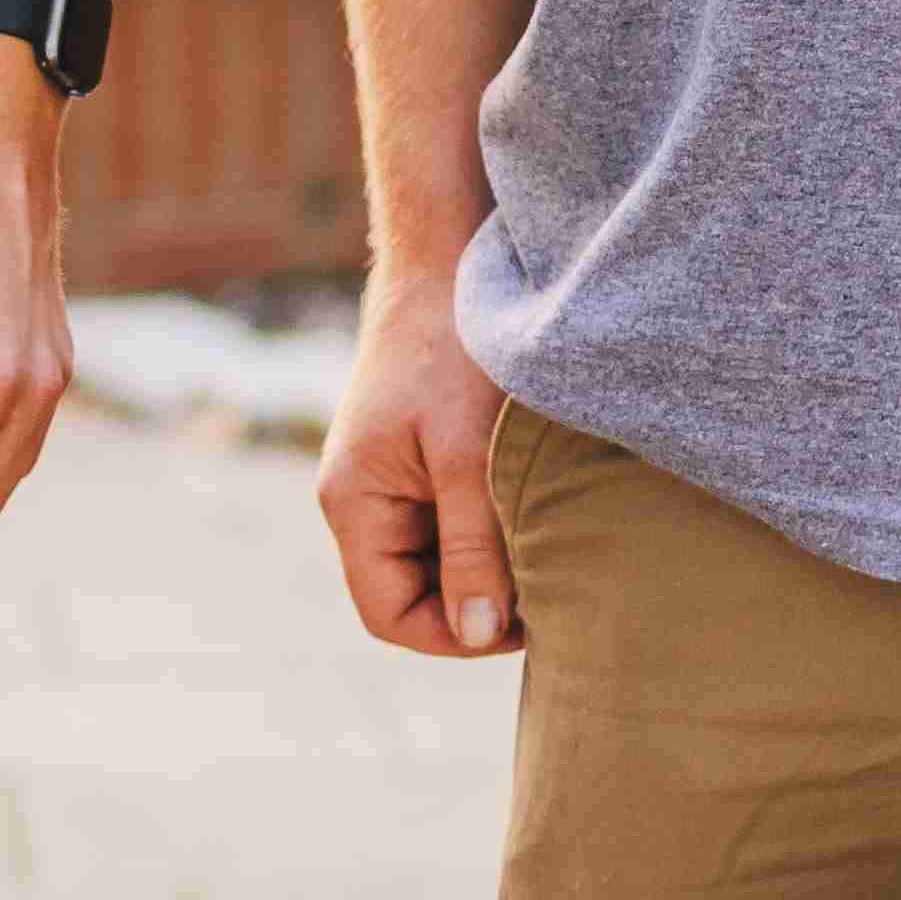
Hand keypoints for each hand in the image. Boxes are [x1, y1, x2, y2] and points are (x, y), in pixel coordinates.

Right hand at [318, 252, 513, 655]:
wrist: (443, 263)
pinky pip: (447, 523)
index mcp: (352, 503)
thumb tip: (479, 633)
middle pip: (411, 594)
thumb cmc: (450, 351)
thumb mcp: (466, 456)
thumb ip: (472, 547)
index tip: (525, 620)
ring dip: (487, 564)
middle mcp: (359, 500)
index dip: (453, 636)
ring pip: (435, 561)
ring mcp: (387, 481)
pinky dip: (488, 530)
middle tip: (548, 586)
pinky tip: (532, 510)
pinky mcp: (417, 461)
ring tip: (545, 546)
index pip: (389, 615)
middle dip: (475, 601)